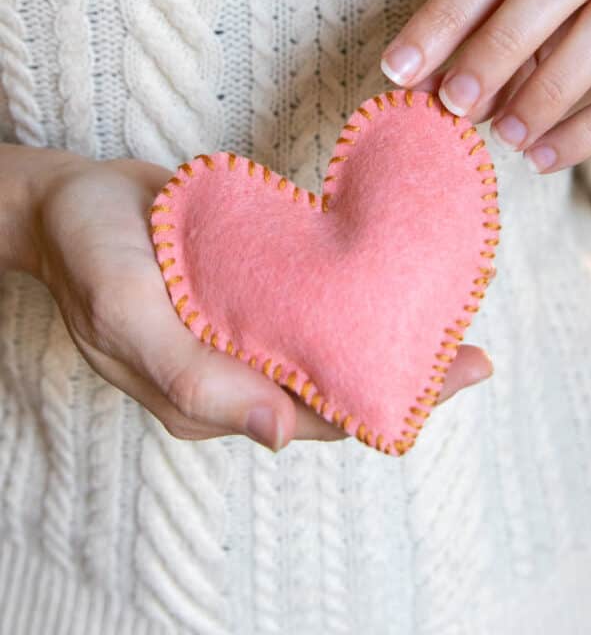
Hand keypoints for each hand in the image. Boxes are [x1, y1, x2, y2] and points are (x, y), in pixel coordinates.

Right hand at [1, 145, 491, 451]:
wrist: (70, 200)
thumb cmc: (89, 257)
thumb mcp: (126, 316)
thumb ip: (191, 379)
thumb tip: (279, 436)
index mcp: (215, 393)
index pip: (319, 415)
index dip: (391, 403)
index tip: (459, 377)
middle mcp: (240, 366)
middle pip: (337, 381)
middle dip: (407, 373)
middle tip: (476, 353)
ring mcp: (246, 324)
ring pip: (333, 339)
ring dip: (388, 331)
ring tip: (452, 312)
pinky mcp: (250, 281)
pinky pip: (312, 294)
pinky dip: (355, 289)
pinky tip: (395, 270)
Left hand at [380, 0, 590, 176]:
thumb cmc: (579, 36)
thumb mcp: (527, 31)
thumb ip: (477, 46)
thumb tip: (416, 86)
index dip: (445, 16)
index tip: (398, 70)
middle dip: (496, 44)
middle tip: (455, 104)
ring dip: (547, 88)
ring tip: (506, 138)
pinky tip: (547, 158)